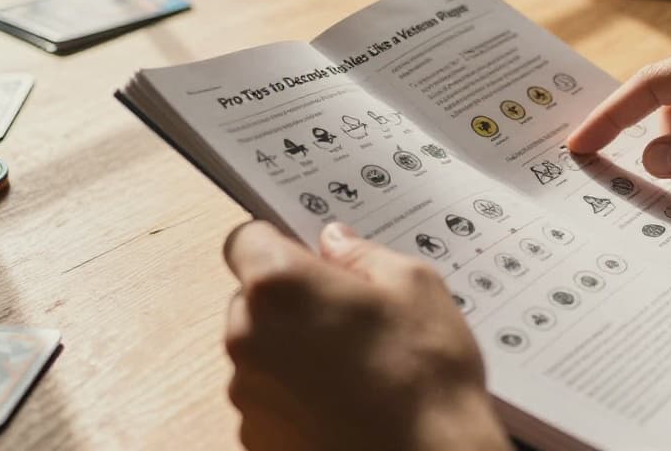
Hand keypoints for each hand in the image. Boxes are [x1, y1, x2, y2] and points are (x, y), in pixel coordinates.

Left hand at [223, 221, 510, 450]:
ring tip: (356, 367)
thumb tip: (335, 244)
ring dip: (294, 351)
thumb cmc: (424, 377)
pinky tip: (345, 402)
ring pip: (262, 351)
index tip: (312, 258)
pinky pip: (269, 398)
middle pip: (253, 300)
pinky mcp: (256, 437)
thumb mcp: (415, 285)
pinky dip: (297, 396)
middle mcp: (248, 338)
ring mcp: (248, 394)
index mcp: (279, 287)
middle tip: (350, 316)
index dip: (281, 243)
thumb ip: (363, 254)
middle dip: (293, 301)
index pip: (246, 240)